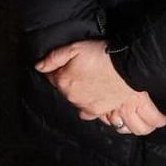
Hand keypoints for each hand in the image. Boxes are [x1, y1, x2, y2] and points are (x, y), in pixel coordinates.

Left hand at [36, 39, 164, 133]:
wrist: (126, 65)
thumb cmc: (100, 54)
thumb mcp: (74, 48)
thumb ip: (54, 58)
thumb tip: (39, 66)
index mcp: (64, 83)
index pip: (53, 79)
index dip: (57, 72)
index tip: (65, 67)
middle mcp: (74, 99)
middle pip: (67, 94)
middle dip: (72, 86)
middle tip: (83, 75)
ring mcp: (89, 107)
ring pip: (80, 108)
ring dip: (83, 102)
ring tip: (91, 93)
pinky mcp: (104, 111)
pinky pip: (96, 116)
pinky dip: (98, 112)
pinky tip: (102, 105)